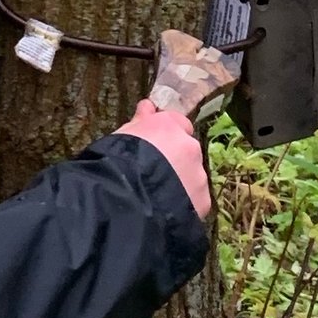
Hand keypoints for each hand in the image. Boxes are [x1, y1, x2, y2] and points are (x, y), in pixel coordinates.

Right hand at [120, 96, 210, 219]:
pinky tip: (165, 211)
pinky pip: (194, 200)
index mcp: (169, 126)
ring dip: (180, 182)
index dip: (166, 135)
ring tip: (157, 197)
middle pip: (187, 150)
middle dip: (175, 159)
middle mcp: (189, 146)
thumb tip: (147, 106)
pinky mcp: (202, 200)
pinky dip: (184, 203)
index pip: (176, 122)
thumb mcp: (121, 138)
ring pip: (192, 176)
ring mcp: (198, 174)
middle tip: (153, 174)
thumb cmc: (115, 163)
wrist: (124, 200)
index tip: (154, 145)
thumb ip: (139, 122)